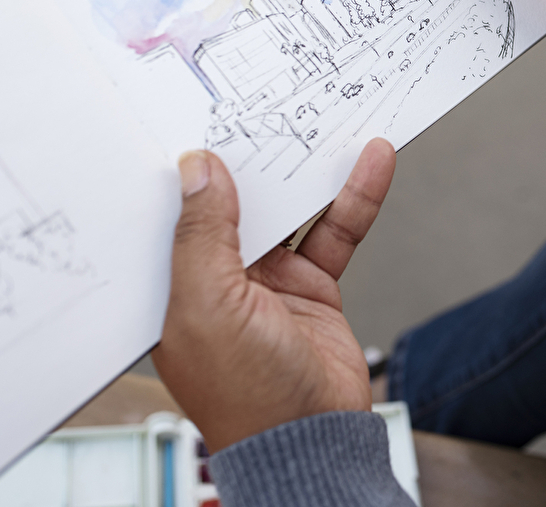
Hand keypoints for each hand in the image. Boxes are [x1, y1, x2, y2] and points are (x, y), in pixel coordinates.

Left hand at [152, 139, 396, 452]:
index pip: (176, 212)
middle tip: (267, 104)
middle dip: (254, 156)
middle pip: (237, 202)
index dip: (190, 166)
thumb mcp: (210, 306)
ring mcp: (268, 283)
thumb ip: (203, 234)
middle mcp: (218, 280)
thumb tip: (197, 170)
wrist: (314, 441)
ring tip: (325, 118)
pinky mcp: (312, 288)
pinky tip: (370, 163)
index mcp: (175, 287)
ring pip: (290, 210)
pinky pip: (334, 231)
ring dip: (309, 169)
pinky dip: (354, 197)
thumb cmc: (248, 397)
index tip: (202, 116)